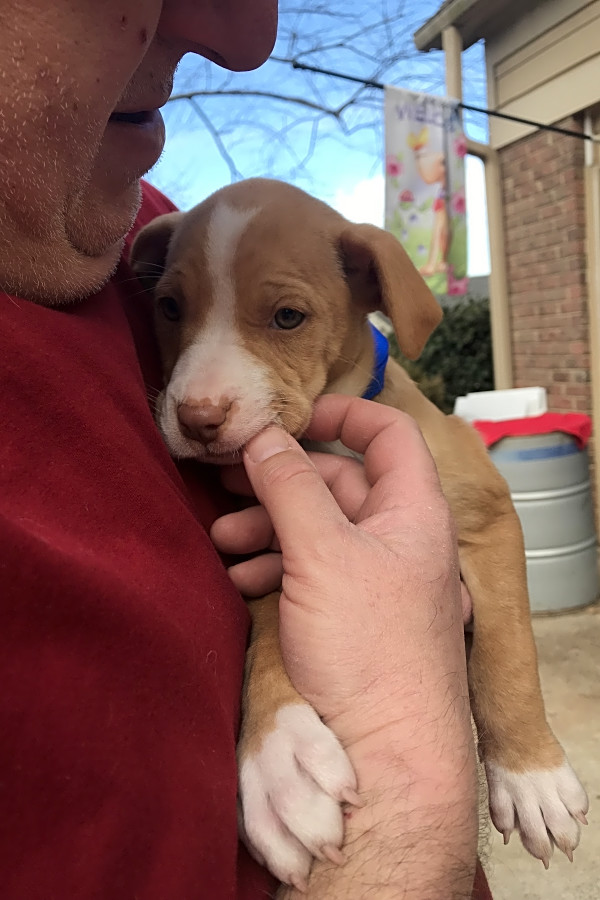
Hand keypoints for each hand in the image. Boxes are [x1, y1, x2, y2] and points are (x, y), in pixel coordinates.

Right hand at [211, 395, 469, 746]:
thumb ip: (292, 488)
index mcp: (413, 512)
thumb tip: (263, 435)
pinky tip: (242, 578)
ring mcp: (376, 580)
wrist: (386, 757)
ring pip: (318, 531)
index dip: (342, 412)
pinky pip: (312, 572)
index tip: (290, 415)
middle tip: (228, 483)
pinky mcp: (351, 617)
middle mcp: (399, 540)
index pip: (388, 435)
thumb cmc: (371, 650)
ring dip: (268, 528)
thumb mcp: (324, 555)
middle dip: (281, 482)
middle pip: (338, 484)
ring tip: (224, 541)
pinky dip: (276, 566)